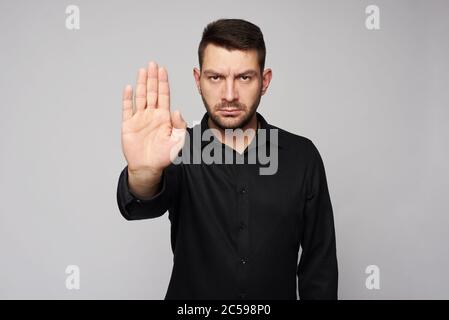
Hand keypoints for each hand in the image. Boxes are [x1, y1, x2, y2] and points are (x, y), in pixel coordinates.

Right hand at [121, 61, 186, 175]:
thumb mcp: (178, 141)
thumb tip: (177, 110)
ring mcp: (140, 118)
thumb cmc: (164, 156)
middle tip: (153, 64)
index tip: (163, 70)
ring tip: (142, 70)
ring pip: (140, 97)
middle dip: (152, 78)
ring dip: (141, 83)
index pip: (163, 95)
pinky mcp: (129, 125)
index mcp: (164, 117)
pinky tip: (129, 88)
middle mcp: (152, 115)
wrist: (148, 168)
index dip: (163, 83)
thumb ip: (179, 125)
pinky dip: (128, 98)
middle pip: (152, 92)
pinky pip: (127, 109)